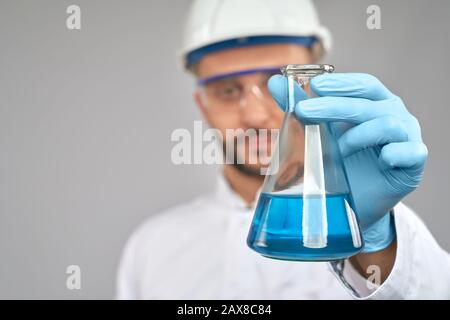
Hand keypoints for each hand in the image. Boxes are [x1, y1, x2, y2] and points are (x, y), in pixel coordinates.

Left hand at [268, 73, 427, 251]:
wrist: (355, 203)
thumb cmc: (340, 162)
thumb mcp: (318, 133)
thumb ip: (300, 106)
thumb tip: (275, 82)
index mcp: (374, 103)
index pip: (363, 85)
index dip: (341, 83)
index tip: (314, 86)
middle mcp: (394, 115)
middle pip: (368, 103)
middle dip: (335, 106)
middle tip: (305, 111)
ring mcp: (407, 138)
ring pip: (387, 124)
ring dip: (358, 135)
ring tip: (339, 150)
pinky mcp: (413, 163)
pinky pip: (410, 152)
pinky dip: (394, 154)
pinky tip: (382, 159)